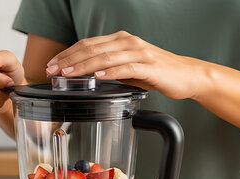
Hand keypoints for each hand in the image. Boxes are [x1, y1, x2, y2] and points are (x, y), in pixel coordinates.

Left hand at [45, 31, 205, 99]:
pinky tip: (98, 77)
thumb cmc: (158, 72)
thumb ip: (110, 68)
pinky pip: (126, 68)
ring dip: (84, 66)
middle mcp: (129, 42)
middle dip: (69, 59)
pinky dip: (110, 72)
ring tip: (68, 74)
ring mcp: (139, 53)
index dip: (68, 53)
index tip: (53, 64)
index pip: (88, 43)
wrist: (187, 75)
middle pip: (92, 48)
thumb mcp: (129, 67)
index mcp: (122, 40)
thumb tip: (87, 75)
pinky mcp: (150, 66)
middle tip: (53, 70)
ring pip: (106, 57)